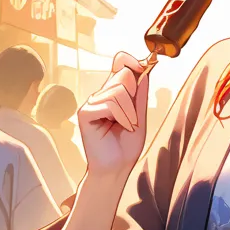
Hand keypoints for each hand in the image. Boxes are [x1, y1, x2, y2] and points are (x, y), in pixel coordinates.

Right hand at [78, 52, 149, 183]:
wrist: (116, 168)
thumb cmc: (126, 147)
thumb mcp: (140, 116)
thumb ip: (140, 94)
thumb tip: (144, 69)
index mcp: (112, 93)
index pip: (119, 63)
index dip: (131, 61)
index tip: (144, 67)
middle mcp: (100, 95)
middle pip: (123, 75)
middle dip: (134, 97)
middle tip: (133, 119)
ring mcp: (91, 103)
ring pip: (118, 91)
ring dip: (130, 113)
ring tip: (126, 127)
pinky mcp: (85, 113)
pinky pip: (110, 104)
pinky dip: (121, 117)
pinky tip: (119, 128)